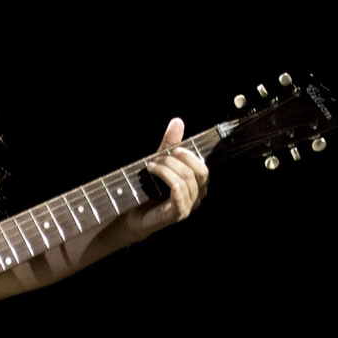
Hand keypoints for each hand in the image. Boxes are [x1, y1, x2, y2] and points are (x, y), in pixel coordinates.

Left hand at [127, 118, 208, 240]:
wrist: (134, 213)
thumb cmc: (150, 189)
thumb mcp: (161, 162)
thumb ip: (170, 143)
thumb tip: (178, 121)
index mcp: (197, 185)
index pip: (202, 169)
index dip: (190, 157)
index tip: (173, 149)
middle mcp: (196, 197)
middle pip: (197, 175)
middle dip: (177, 162)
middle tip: (159, 157)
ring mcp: (187, 208)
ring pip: (185, 183)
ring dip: (166, 171)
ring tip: (150, 167)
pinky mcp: (175, 216)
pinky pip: (180, 201)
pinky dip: (175, 190)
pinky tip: (166, 182)